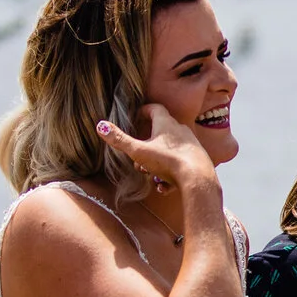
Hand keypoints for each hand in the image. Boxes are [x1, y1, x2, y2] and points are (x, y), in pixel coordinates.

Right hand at [97, 105, 216, 190]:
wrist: (197, 178)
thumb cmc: (167, 161)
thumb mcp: (138, 151)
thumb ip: (120, 140)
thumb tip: (100, 126)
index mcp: (166, 123)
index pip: (154, 109)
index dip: (144, 112)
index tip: (136, 118)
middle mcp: (180, 131)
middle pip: (161, 132)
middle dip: (147, 145)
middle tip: (137, 157)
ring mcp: (190, 145)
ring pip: (169, 151)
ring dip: (157, 162)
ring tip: (149, 174)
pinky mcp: (197, 160)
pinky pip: (179, 165)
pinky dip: (169, 174)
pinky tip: (163, 187)